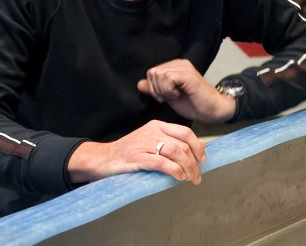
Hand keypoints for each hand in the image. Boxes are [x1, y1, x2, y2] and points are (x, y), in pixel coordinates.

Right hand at [68, 120, 206, 184]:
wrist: (102, 158)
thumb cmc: (128, 152)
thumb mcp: (150, 141)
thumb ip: (168, 142)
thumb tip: (194, 151)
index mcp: (157, 125)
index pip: (185, 132)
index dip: (198, 146)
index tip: (202, 160)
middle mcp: (152, 132)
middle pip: (183, 144)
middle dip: (194, 162)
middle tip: (197, 175)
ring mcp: (144, 144)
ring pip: (175, 153)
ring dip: (187, 168)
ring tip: (190, 179)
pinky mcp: (137, 157)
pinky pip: (162, 163)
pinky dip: (174, 170)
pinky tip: (179, 177)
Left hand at [137, 58, 236, 122]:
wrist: (212, 110)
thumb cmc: (193, 104)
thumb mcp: (168, 97)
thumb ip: (155, 89)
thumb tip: (140, 84)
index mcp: (174, 67)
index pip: (151, 72)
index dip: (153, 88)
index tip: (164, 97)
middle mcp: (179, 64)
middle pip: (152, 73)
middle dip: (156, 89)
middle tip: (168, 97)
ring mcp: (185, 68)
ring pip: (158, 75)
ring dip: (163, 90)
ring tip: (175, 96)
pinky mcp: (188, 75)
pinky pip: (168, 78)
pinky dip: (169, 90)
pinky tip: (178, 95)